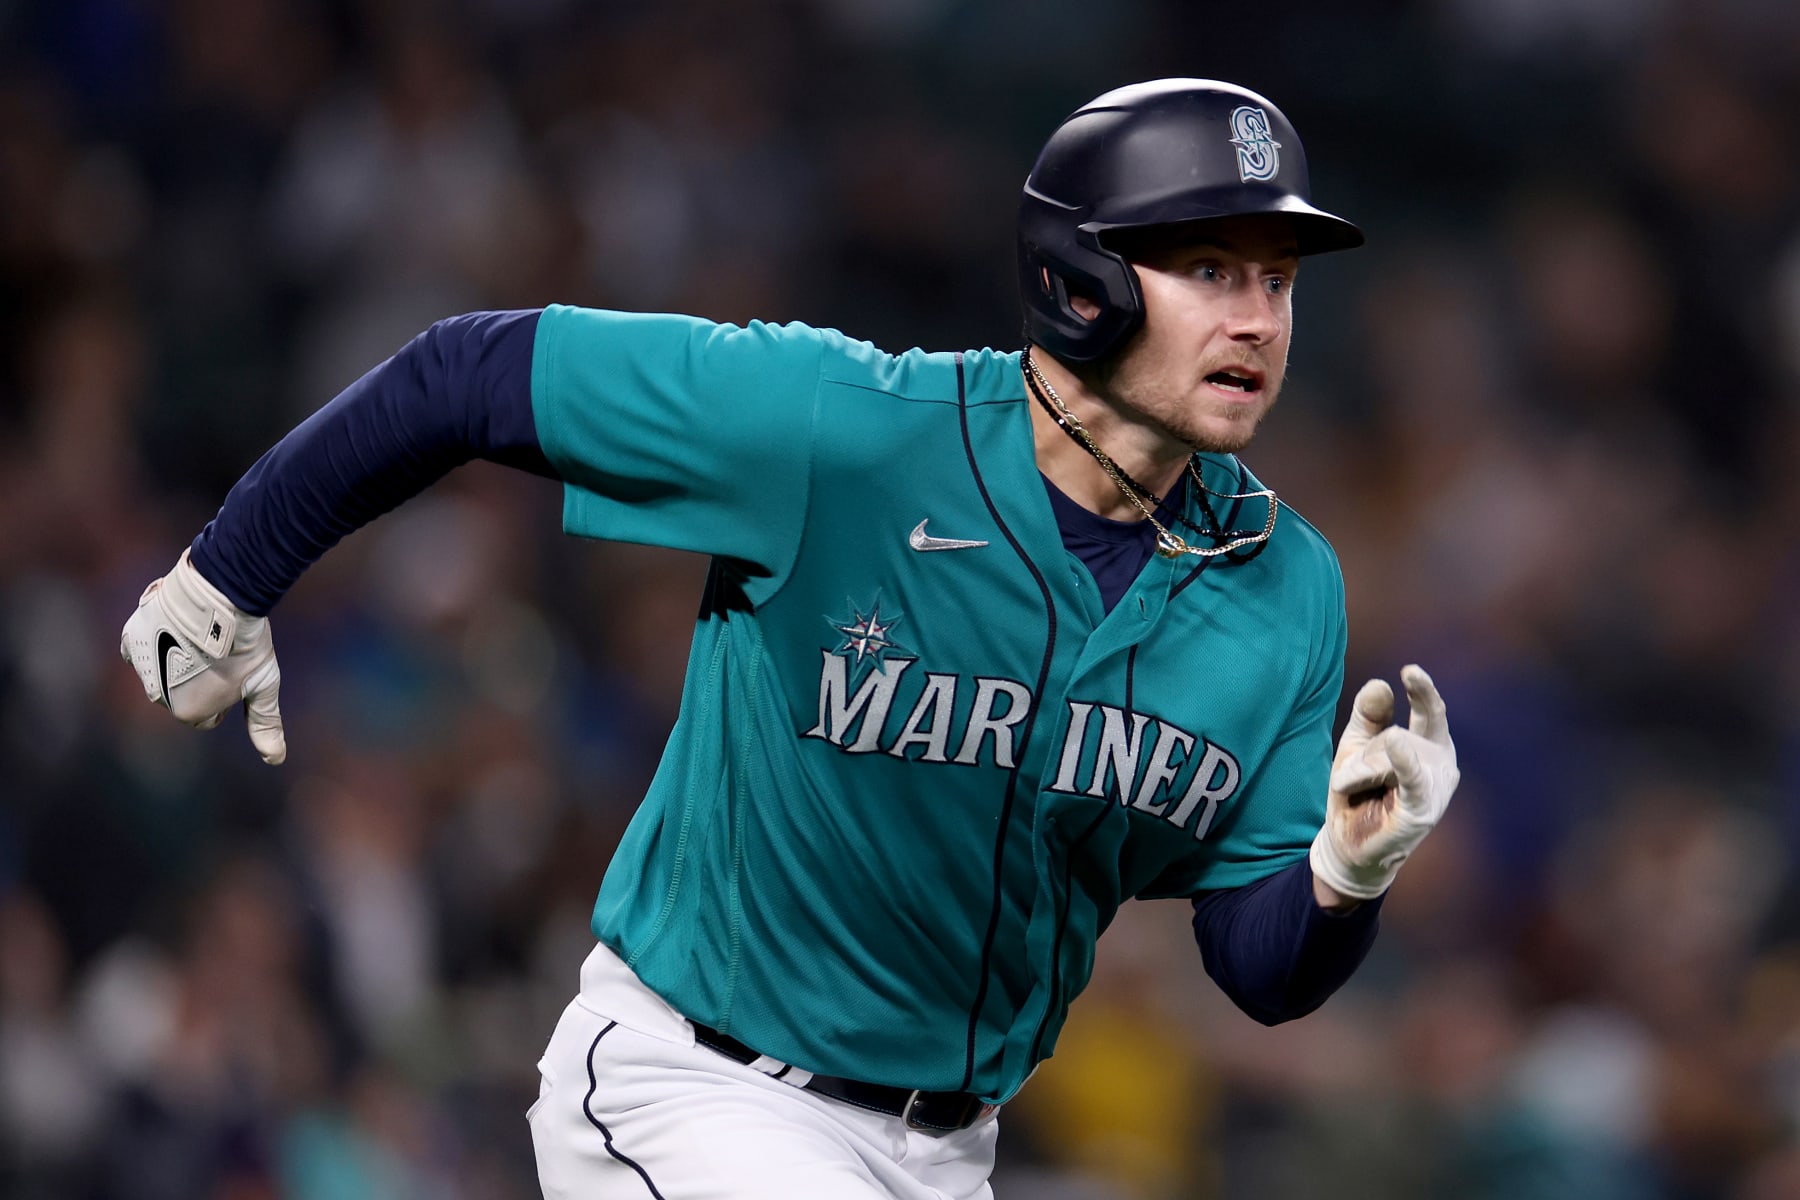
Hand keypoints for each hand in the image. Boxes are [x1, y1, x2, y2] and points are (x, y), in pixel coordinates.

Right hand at [119, 549, 286, 764]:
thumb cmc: (246, 644)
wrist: (220, 597)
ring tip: (199, 637)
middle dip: (197, 679)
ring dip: (174, 660)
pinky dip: (154, 641)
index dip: (225, 693)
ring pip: (160, 672)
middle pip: (181, 694)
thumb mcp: (262, 685)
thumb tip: (276, 759)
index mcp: (189, 713)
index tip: (232, 672)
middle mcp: (157, 696)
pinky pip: (140, 649)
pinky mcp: (130, 639)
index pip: (208, 715)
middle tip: (218, 653)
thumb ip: (265, 723)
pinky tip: (174, 627)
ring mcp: (140, 668)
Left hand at [1309, 665, 1457, 899]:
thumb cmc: (1358, 793)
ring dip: (1359, 771)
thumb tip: (1380, 683)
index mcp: (1431, 745)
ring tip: (1354, 792)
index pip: (1430, 710)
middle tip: (1350, 781)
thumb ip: (1370, 715)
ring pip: (1391, 753)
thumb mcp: (1358, 747)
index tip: (1409, 672)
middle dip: (1362, 754)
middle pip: (1394, 735)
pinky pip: (1412, 778)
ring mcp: (1436, 788)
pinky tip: (1399, 746)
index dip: (1422, 690)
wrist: (1348, 845)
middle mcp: (1442, 764)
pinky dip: (1404, 762)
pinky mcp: (1422, 809)